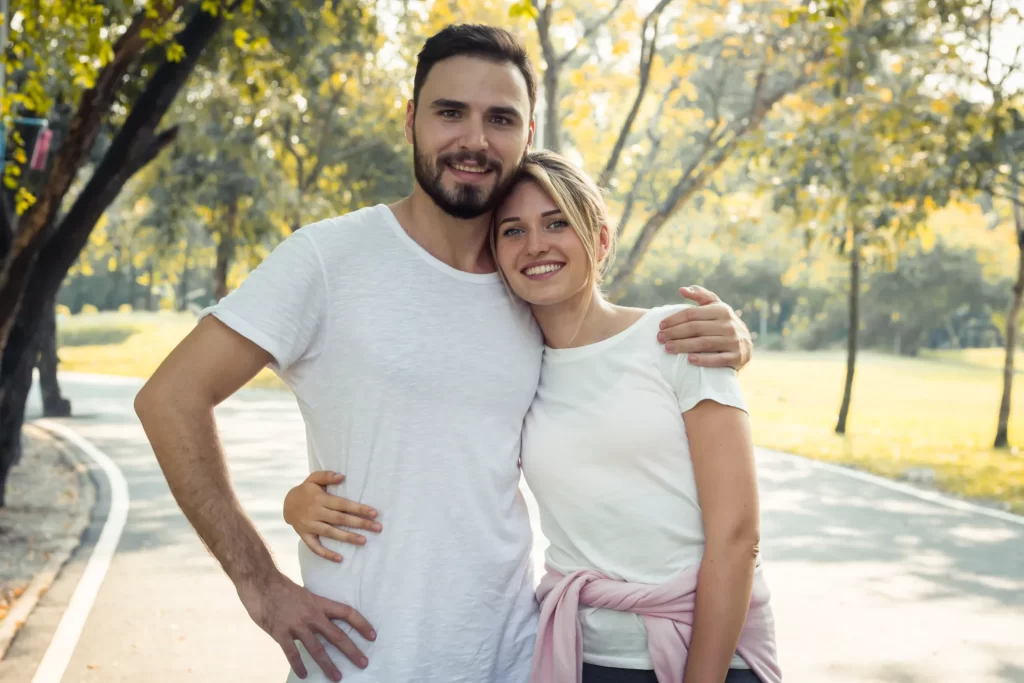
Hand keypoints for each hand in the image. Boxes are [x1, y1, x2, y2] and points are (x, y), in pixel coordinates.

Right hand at [237, 571, 375, 680]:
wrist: (260, 582)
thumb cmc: (282, 588)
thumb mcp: (305, 595)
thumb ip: (314, 609)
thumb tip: (323, 622)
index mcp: (319, 603)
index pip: (347, 613)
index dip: (362, 624)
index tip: (373, 636)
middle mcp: (311, 615)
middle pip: (337, 635)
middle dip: (352, 651)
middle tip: (364, 663)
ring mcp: (296, 625)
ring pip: (317, 648)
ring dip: (328, 665)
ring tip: (338, 677)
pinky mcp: (280, 632)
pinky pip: (292, 653)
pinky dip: (298, 666)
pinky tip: (304, 675)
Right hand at [284, 471, 381, 562]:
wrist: (285, 504)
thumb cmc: (305, 490)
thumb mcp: (313, 478)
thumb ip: (327, 476)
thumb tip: (342, 476)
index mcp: (320, 498)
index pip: (342, 504)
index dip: (358, 509)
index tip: (374, 513)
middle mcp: (315, 512)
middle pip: (340, 519)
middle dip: (359, 523)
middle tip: (377, 528)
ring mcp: (310, 525)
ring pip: (331, 533)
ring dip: (348, 537)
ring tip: (364, 541)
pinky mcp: (305, 536)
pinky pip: (315, 547)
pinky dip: (326, 553)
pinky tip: (340, 558)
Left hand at [657, 286, 752, 369]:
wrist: (745, 346)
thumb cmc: (723, 323)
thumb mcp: (715, 307)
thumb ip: (700, 296)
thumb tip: (681, 289)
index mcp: (722, 310)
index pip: (692, 314)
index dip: (674, 319)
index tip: (660, 326)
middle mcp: (729, 325)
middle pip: (695, 328)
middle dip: (674, 333)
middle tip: (660, 338)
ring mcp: (734, 341)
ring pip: (704, 343)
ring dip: (683, 346)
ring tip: (667, 348)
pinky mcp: (736, 357)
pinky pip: (718, 359)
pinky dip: (704, 359)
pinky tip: (689, 360)